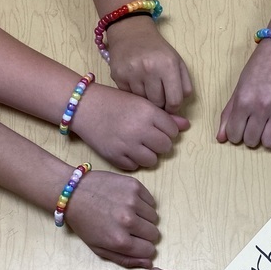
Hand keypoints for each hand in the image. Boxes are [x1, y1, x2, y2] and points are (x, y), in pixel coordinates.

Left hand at [66, 169, 158, 267]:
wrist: (72, 193)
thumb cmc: (84, 223)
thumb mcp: (98, 248)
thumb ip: (124, 259)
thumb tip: (149, 262)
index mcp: (119, 240)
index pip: (149, 250)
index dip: (143, 248)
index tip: (136, 243)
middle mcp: (128, 221)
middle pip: (154, 234)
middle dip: (145, 234)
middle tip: (130, 228)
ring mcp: (133, 202)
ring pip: (155, 217)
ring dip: (145, 218)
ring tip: (128, 214)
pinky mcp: (134, 186)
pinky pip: (152, 201)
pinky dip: (144, 204)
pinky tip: (128, 203)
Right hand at [73, 82, 188, 169]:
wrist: (83, 107)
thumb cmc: (114, 103)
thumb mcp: (140, 102)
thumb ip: (164, 116)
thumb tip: (186, 125)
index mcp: (148, 112)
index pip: (173, 131)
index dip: (167, 130)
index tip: (158, 127)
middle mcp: (139, 129)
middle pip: (165, 147)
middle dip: (160, 144)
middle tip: (149, 137)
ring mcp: (127, 145)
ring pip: (152, 160)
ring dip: (148, 155)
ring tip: (138, 145)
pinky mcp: (115, 157)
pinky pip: (135, 167)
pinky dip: (132, 161)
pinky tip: (125, 149)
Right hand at [104, 15, 192, 110]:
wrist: (131, 32)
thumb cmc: (157, 49)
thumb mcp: (177, 62)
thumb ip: (184, 84)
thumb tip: (180, 104)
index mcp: (168, 65)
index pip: (174, 100)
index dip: (174, 108)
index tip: (170, 106)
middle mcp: (149, 69)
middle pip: (157, 103)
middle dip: (160, 104)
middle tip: (159, 97)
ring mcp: (132, 73)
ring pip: (142, 101)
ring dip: (146, 98)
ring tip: (146, 87)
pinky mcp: (118, 76)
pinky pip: (129, 95)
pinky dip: (133, 93)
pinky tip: (135, 83)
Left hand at [217, 40, 270, 147]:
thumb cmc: (259, 67)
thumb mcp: (239, 88)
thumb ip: (229, 113)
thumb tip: (220, 138)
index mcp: (243, 101)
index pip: (234, 135)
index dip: (235, 134)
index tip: (240, 127)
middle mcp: (260, 107)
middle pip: (251, 141)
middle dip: (250, 136)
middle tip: (254, 124)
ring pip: (269, 143)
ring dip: (266, 138)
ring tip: (267, 126)